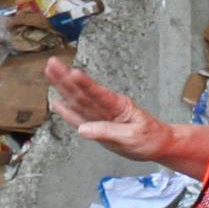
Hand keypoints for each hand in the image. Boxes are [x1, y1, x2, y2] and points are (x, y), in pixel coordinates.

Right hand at [45, 59, 169, 160]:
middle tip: (52, 63)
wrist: (158, 144)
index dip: (85, 84)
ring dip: (63, 87)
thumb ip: (107, 132)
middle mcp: (107, 108)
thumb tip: (82, 129)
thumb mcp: (132, 138)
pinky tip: (57, 103)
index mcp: (119, 107)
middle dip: (66, 78)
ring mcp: (102, 115)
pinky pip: (80, 117)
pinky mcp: (98, 125)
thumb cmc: (150, 138)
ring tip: (51, 72)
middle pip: (83, 92)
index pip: (98, 94)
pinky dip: (67, 112)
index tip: (72, 72)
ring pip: (78, 100)